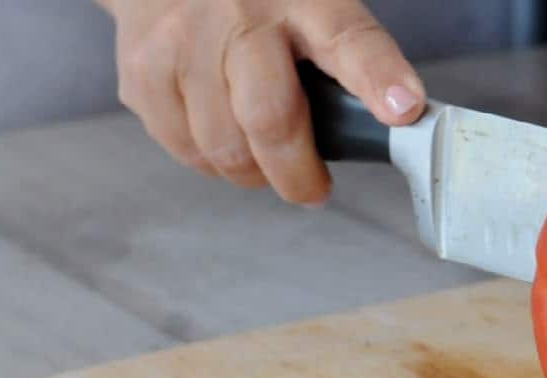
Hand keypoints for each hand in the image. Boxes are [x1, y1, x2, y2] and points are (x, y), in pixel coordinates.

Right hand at [98, 0, 424, 204]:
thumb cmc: (261, 6)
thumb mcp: (314, 10)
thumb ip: (350, 59)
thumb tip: (394, 121)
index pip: (349, 41)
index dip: (378, 78)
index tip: (404, 110)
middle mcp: (238, 15)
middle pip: (270, 119)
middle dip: (298, 174)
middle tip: (314, 189)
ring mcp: (183, 43)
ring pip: (224, 148)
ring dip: (254, 173)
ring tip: (266, 161)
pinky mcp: (142, 71)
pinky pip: (185, 148)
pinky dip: (211, 161)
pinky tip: (224, 138)